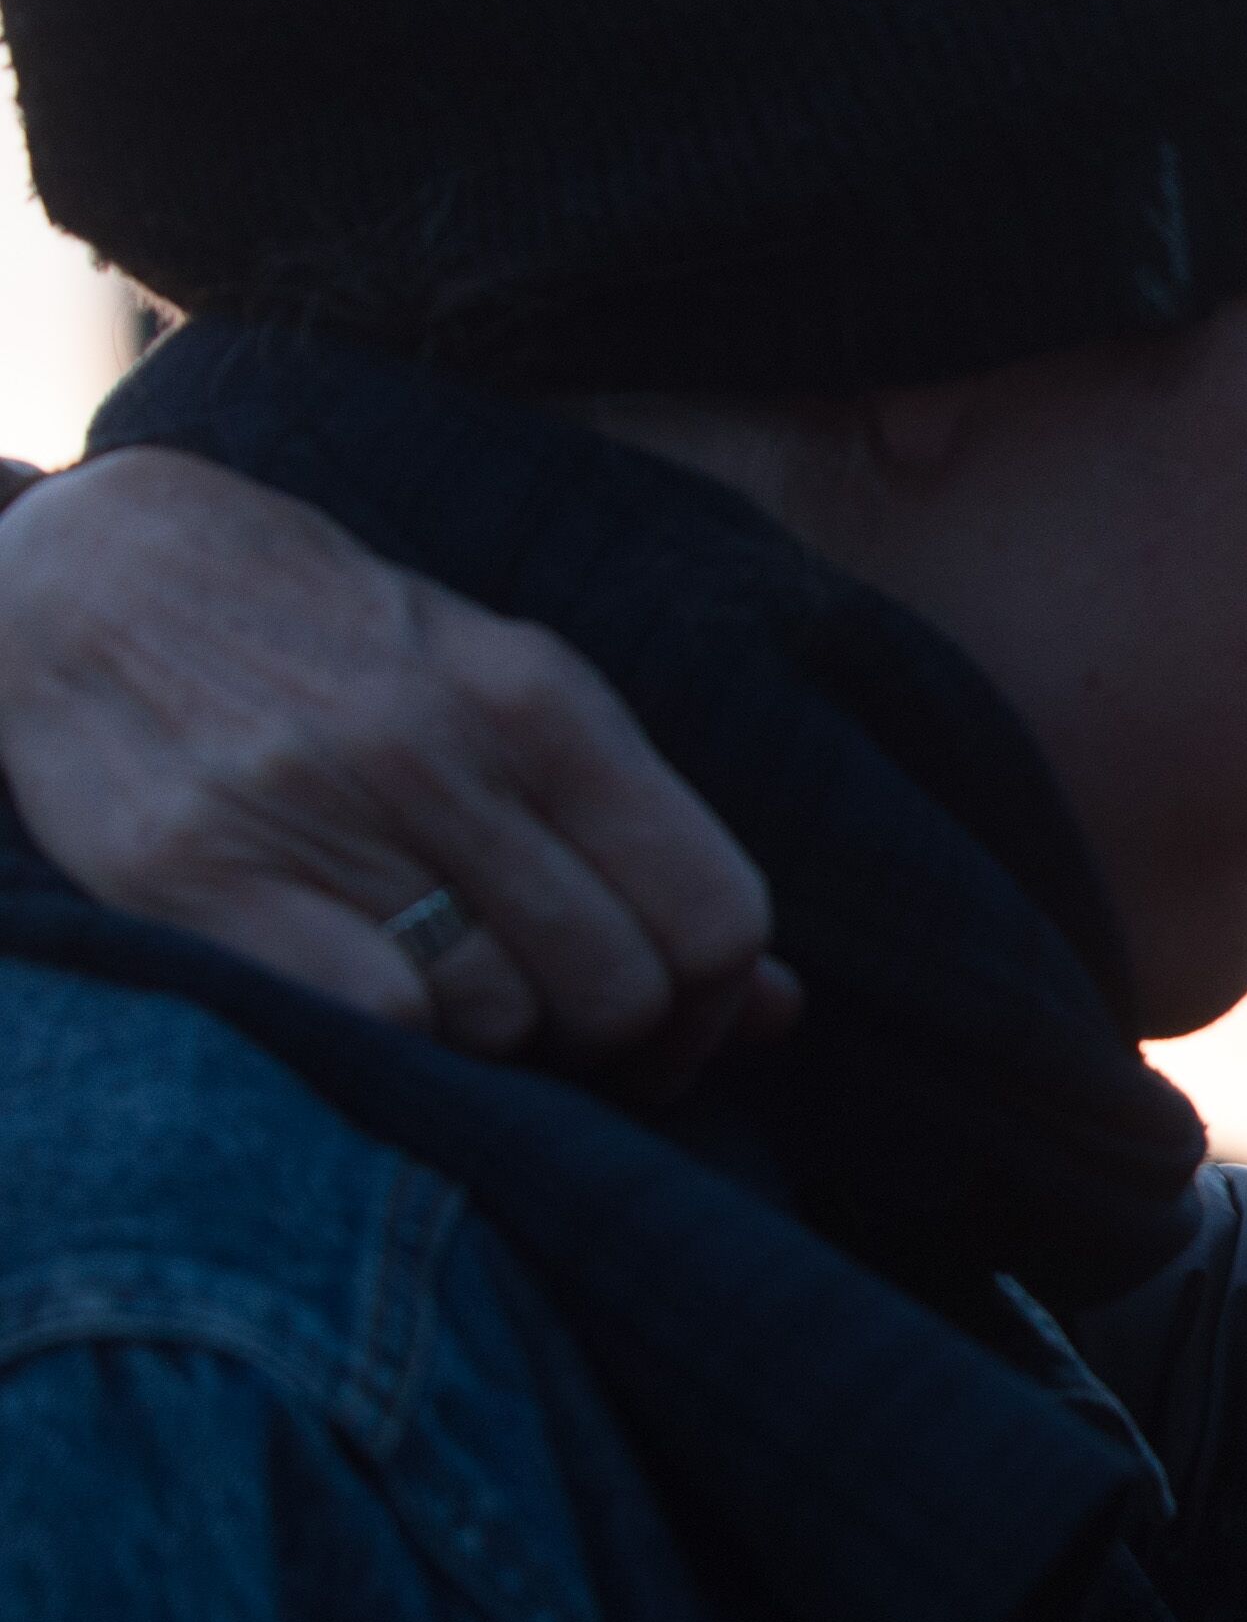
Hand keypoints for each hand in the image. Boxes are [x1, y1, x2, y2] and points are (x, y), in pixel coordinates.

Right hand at [0, 449, 794, 1078]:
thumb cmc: (338, 653)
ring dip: (495, 1047)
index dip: (717, 1011)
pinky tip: (369, 1001)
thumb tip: (783, 1012)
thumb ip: (645, 845)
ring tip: (446, 993)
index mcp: (546, 700)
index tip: (673, 1034)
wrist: (89, 574)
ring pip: (502, 1022)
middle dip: (609, 1045)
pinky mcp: (201, 874)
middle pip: (620, 987)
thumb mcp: (511, 703)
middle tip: (554, 1032)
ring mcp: (320, 811)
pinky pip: (377, 1020)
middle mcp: (446, 751)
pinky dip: (397, 1045)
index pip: (717, 913)